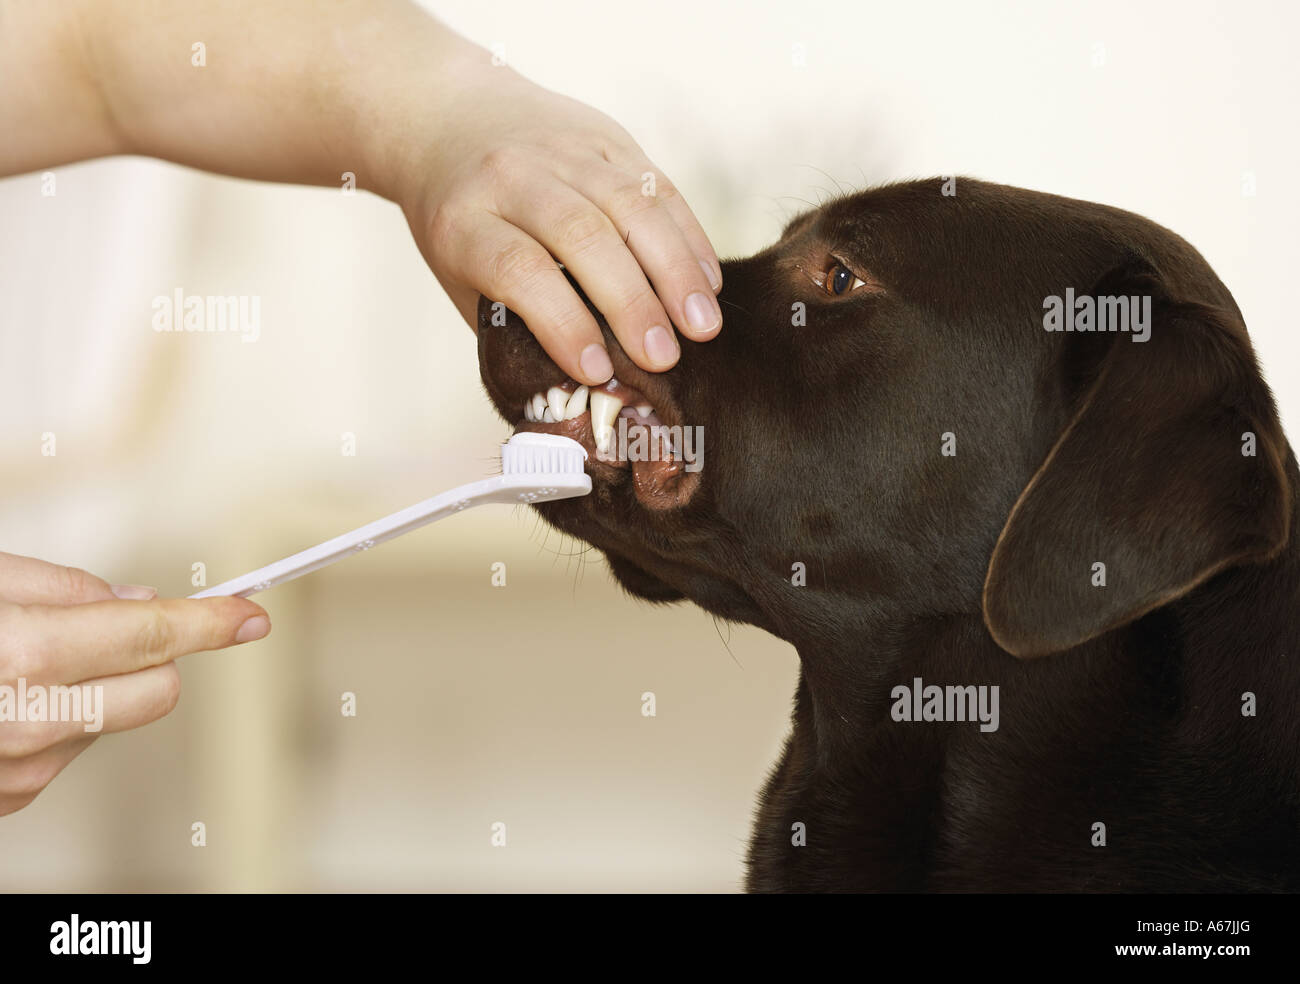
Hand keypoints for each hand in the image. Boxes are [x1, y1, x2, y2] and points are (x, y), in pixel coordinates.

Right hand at [0, 552, 269, 815]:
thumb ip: (65, 587)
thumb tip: (134, 604)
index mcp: (25, 655)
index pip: (153, 636)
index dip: (211, 621)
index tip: (250, 616)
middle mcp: (31, 722)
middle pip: (159, 688)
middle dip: (152, 654)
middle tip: (102, 628)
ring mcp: (23, 769)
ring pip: (116, 718)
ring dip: (96, 687)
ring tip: (24, 665)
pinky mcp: (11, 798)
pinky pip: (71, 747)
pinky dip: (61, 720)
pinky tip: (9, 701)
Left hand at [399, 54, 723, 384]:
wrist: (449, 118)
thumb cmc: (461, 225)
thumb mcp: (460, 275)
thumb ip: (512, 323)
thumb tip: (577, 392)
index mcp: (464, 219)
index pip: (518, 268)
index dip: (561, 322)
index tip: (597, 370)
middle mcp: (512, 175)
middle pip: (582, 236)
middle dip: (631, 303)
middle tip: (664, 359)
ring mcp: (563, 149)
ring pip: (630, 206)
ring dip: (674, 271)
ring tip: (702, 325)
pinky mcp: (605, 136)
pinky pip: (658, 185)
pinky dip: (688, 237)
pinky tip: (707, 283)